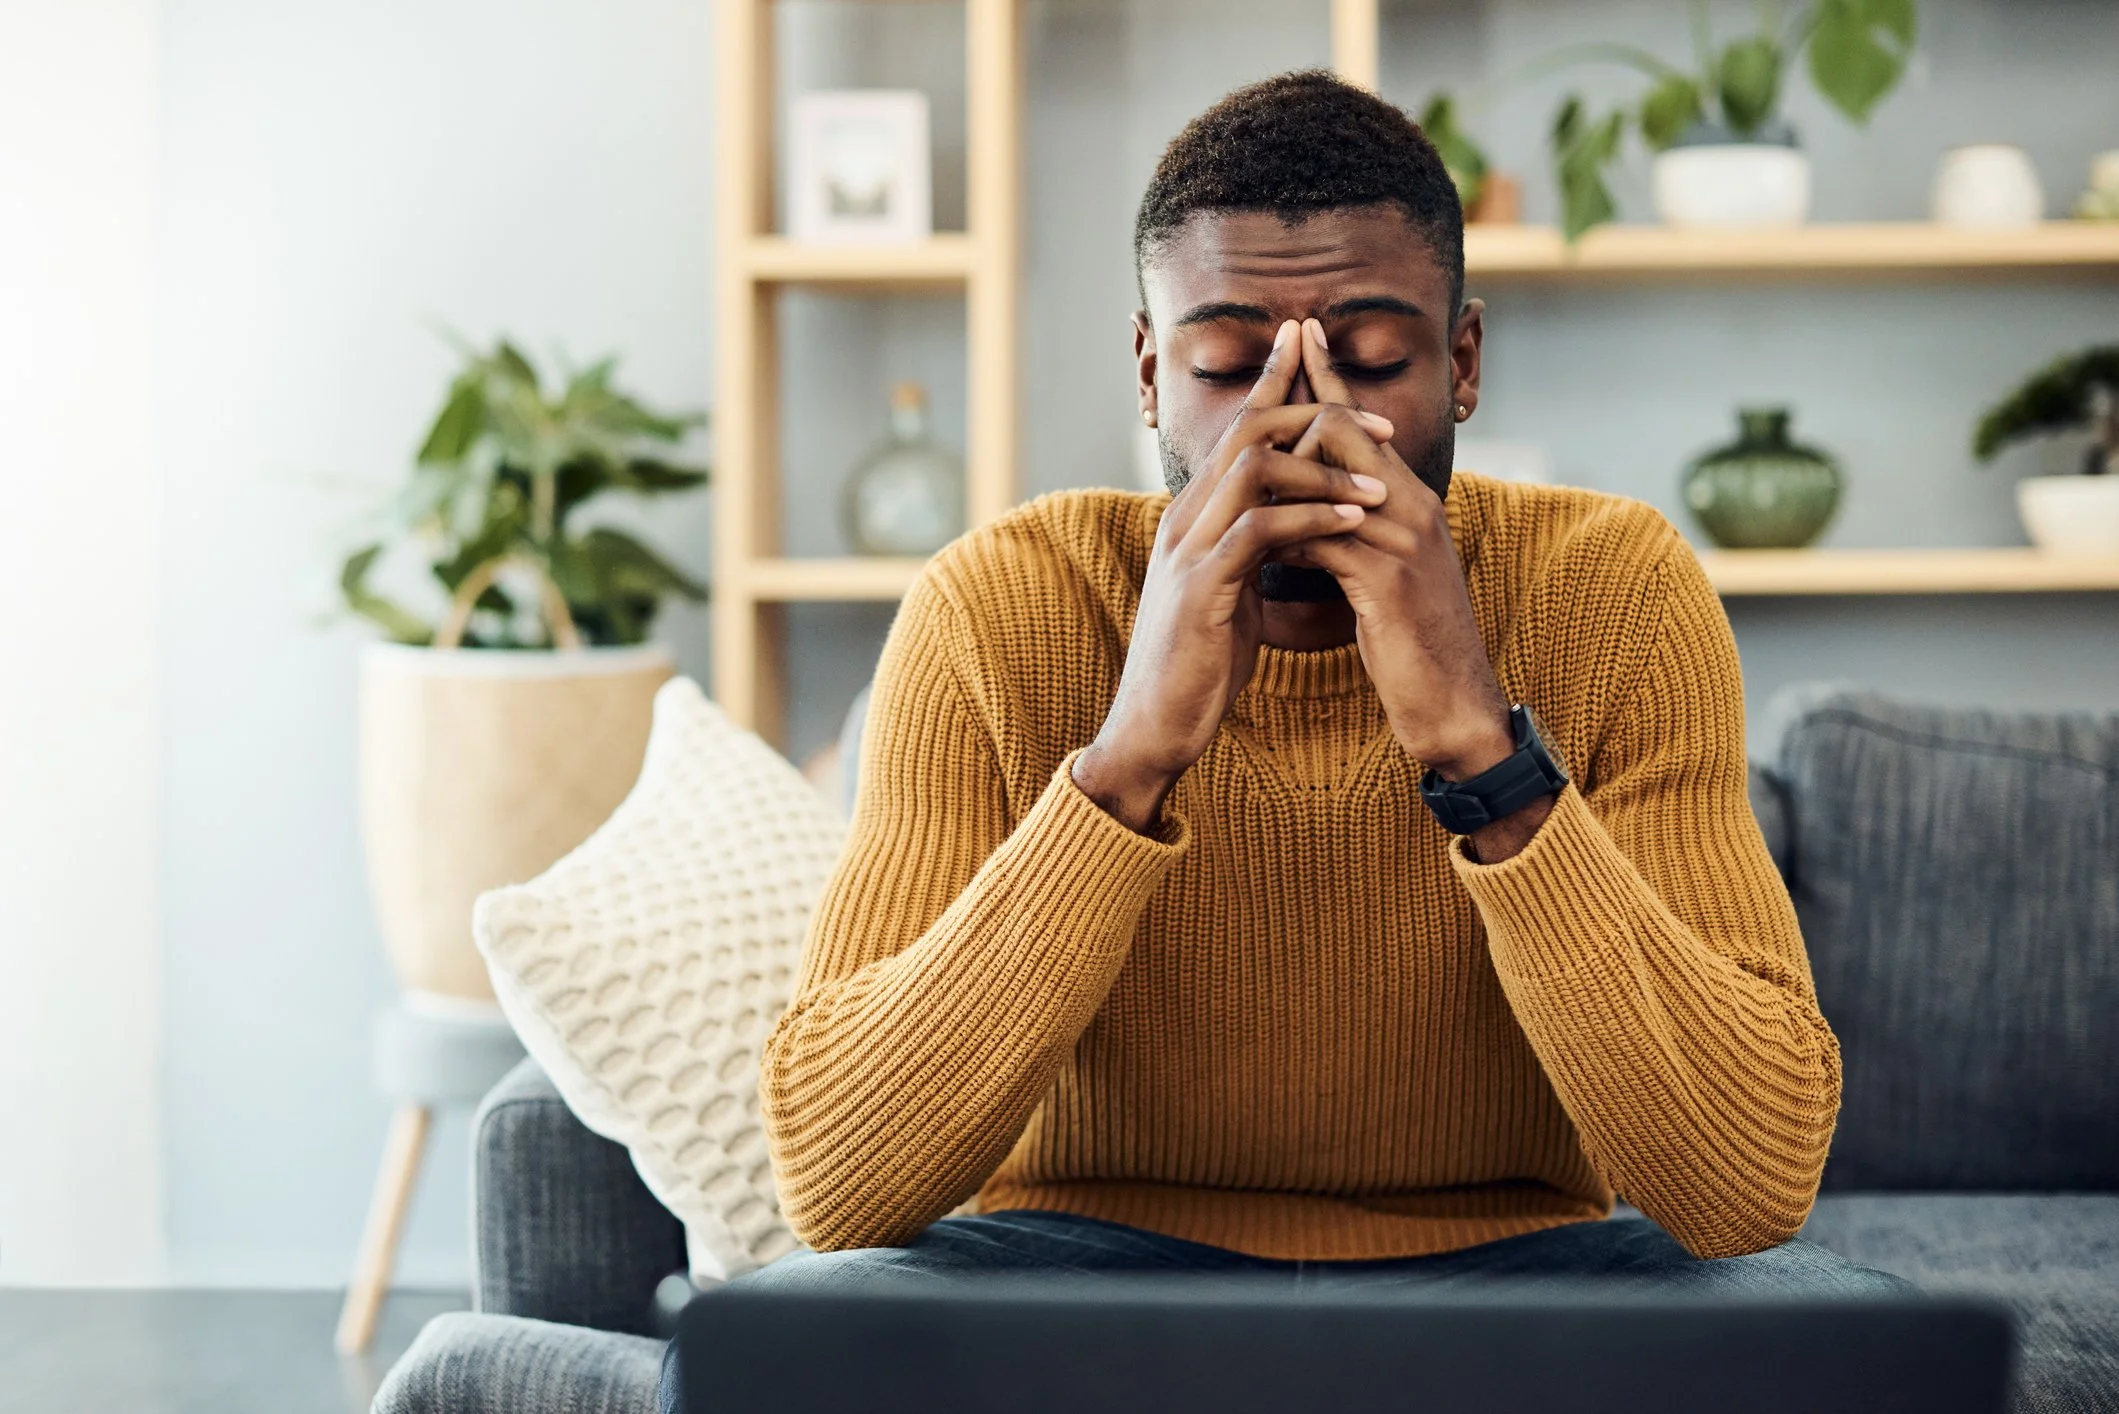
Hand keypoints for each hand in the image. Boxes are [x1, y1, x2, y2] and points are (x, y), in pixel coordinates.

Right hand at [1074, 320, 1393, 832]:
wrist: (1155, 725)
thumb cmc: (1197, 664)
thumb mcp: (1227, 590)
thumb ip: (1248, 550)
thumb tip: (1285, 525)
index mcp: (1193, 516)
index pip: (1236, 430)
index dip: (1276, 384)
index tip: (1317, 352)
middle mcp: (1184, 520)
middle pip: (1244, 430)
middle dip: (1312, 410)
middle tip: (1376, 419)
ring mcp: (1188, 551)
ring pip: (1252, 470)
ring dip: (1322, 468)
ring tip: (1377, 483)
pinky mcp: (1202, 589)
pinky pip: (1259, 531)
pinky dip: (1310, 519)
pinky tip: (1351, 521)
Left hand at [1280, 319, 1519, 787]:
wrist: (1455, 705)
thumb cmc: (1414, 644)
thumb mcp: (1383, 578)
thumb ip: (1353, 535)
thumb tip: (1304, 514)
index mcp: (1410, 501)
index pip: (1364, 421)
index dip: (1330, 376)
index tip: (1299, 334)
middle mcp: (1412, 507)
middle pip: (1344, 426)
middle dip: (1296, 411)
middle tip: (1265, 396)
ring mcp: (1404, 541)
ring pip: (1329, 475)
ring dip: (1279, 474)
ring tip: (1243, 474)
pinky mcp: (1388, 581)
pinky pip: (1323, 538)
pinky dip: (1286, 535)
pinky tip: (1259, 545)